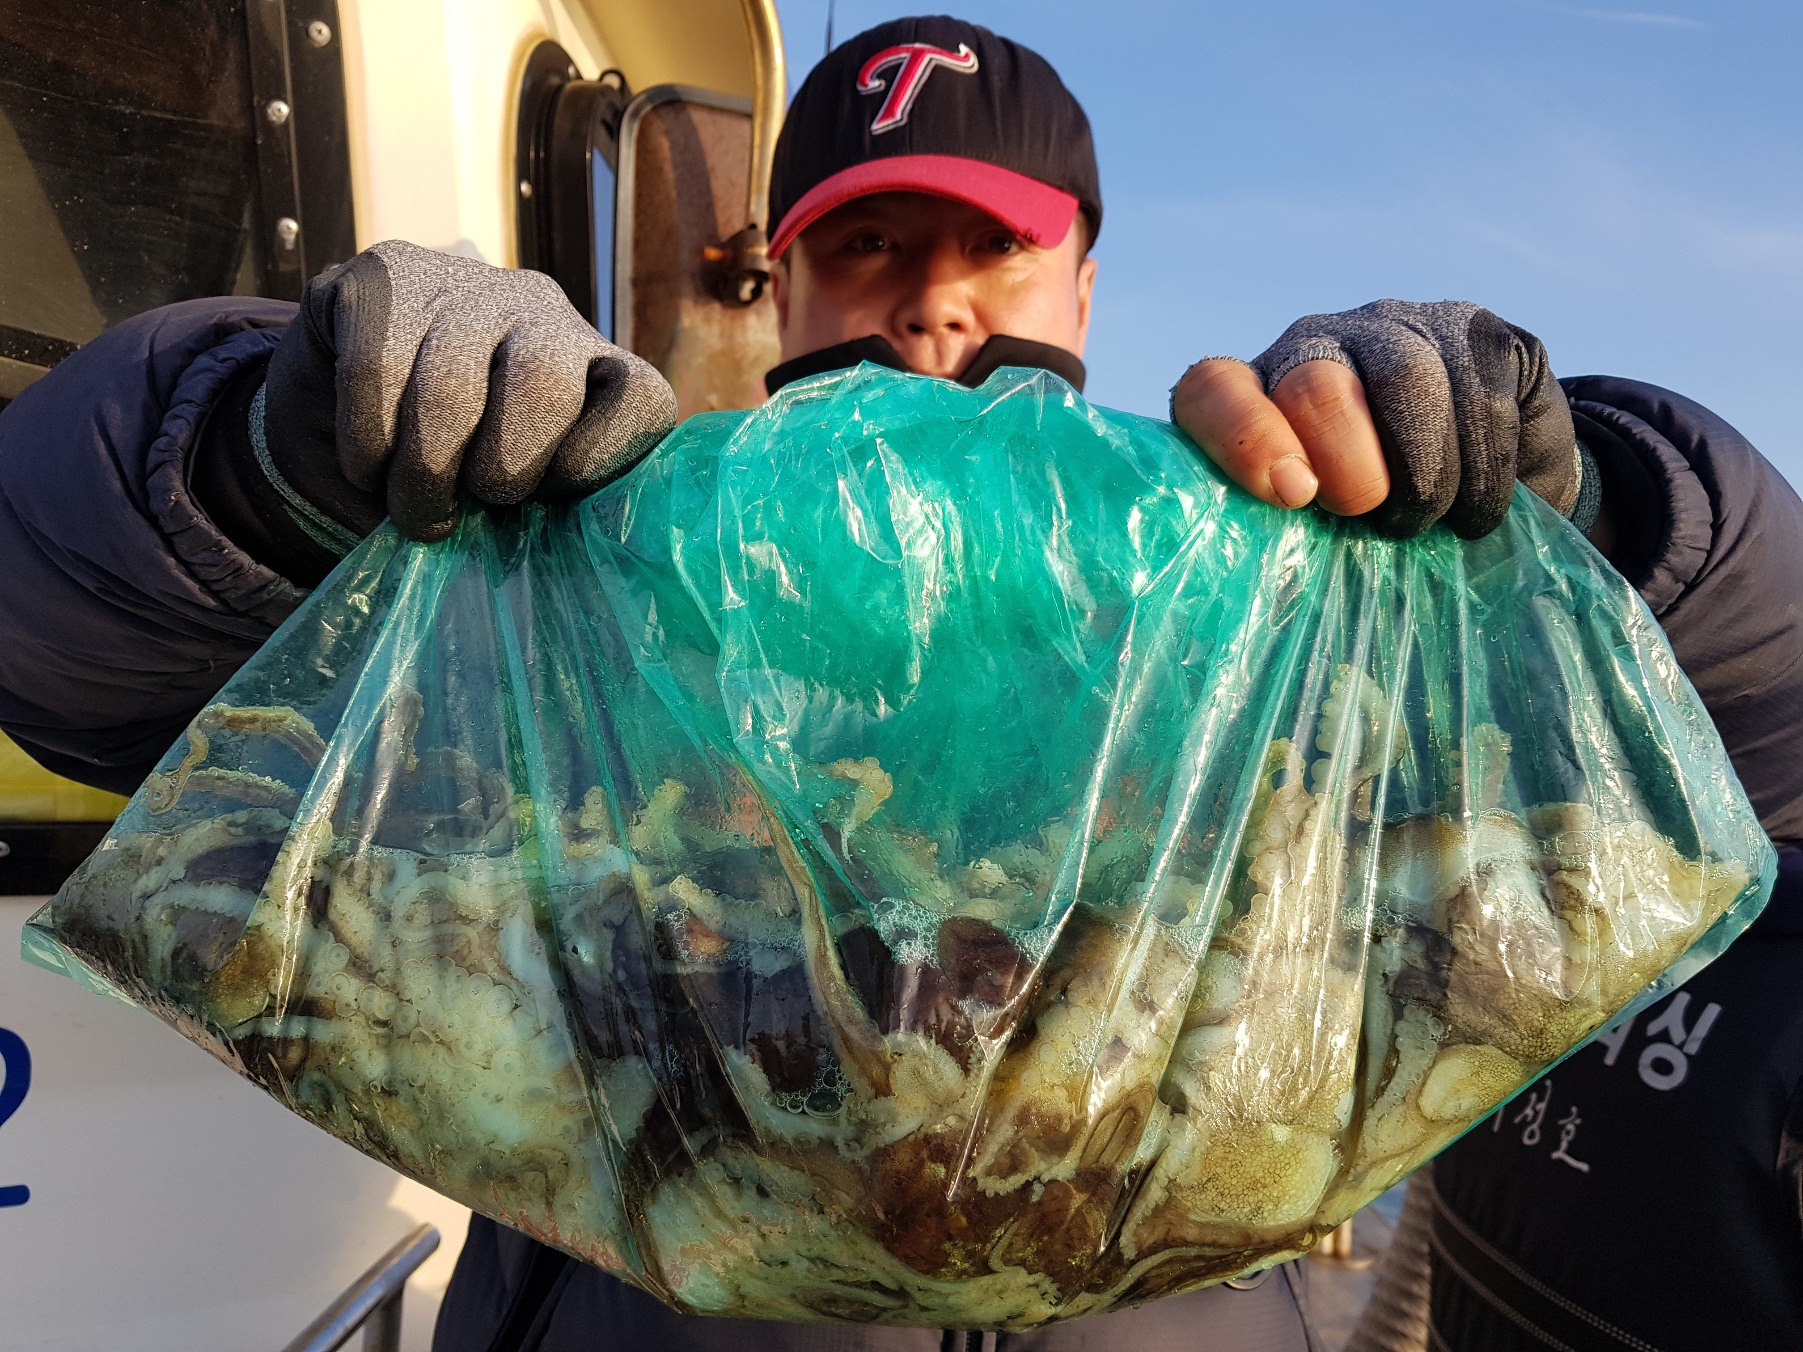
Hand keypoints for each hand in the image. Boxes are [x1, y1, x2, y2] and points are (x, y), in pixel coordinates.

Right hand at [263, 240, 676, 541]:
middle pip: (545, 382)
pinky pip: (376, 371)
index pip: (641, 401)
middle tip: (469, 506)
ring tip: (409, 509)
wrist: (346, 401)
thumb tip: (546, 554)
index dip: (597, 461)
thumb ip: (545, 511)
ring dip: (421, 473)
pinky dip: (365, 445)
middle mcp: (542, 313)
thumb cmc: (455, 470)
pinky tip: (368, 467)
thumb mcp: (516, 493)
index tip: (546, 498)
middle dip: (501, 468)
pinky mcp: (382, 277)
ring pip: (449, 386)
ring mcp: (463, 288)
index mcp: (598, 370)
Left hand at [1172, 301, 1580, 538]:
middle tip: (1367, 510)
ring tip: (1427, 520)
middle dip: (1347, 463)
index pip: (1213, 389)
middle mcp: (1315, 348)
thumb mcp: (1316, 533)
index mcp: (1254, 398)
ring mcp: (1396, 332)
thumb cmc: (1377, 527)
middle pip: (1316, 384)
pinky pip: (1479, 392)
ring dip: (1424, 471)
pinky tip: (1477, 506)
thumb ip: (1279, 539)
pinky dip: (1483, 467)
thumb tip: (1257, 595)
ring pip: (1405, 380)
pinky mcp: (1476, 334)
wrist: (1495, 483)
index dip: (1243, 435)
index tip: (1291, 494)